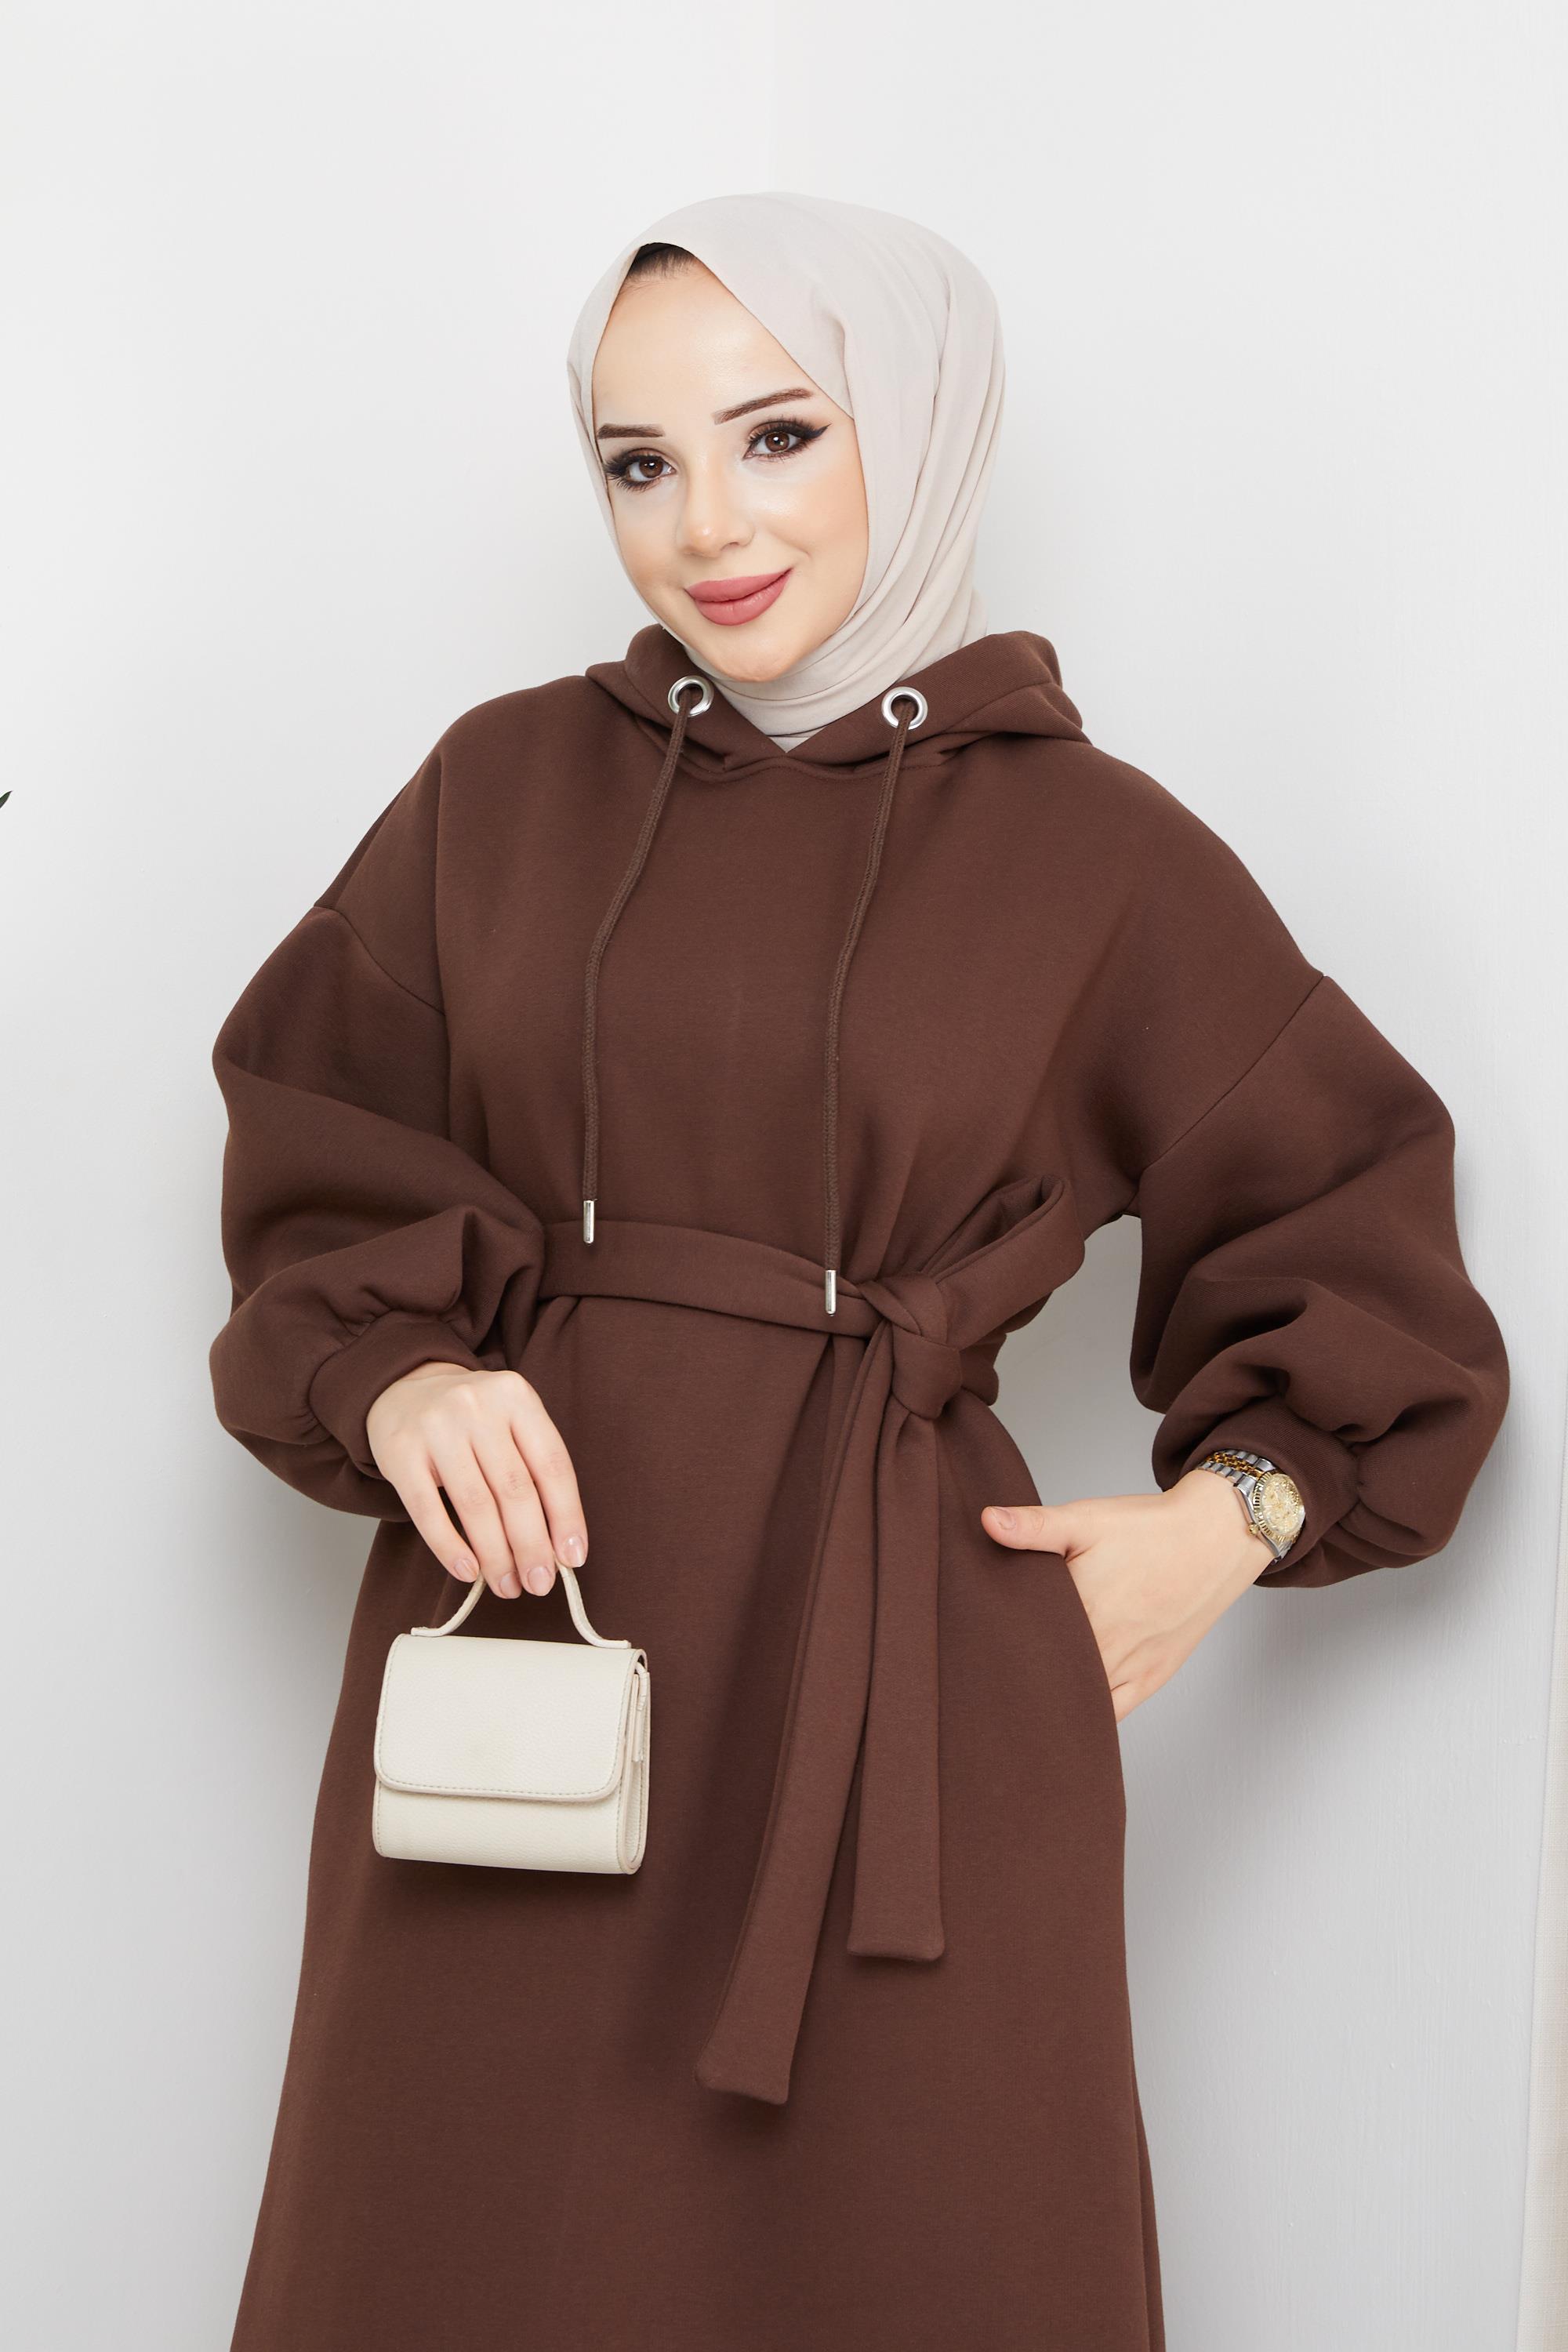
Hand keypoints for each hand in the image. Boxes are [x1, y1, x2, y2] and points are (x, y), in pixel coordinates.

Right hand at [364, 1361, 587, 1600]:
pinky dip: (450, 1547)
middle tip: (539, 1584)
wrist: (404, 1389)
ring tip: (507, 1586)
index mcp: (516, 1397)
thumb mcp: (510, 1423)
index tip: (572, 1559)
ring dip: (496, 1556)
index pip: (552, 1465)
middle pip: (515, 1490)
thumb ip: (533, 1471)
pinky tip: (467, 1572)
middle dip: (531, 1546)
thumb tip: (556, 1548)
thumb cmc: (471, 1421)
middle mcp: (478, 1407)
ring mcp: (437, 1427)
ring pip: (476, 1505)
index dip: (567, 1516)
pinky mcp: (401, 1453)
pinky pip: (429, 1511)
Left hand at [980, 1469, 1275, 1720]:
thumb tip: (986, 1520)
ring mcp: (1131, 1667)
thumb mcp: (1087, 1518)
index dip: (994, 1650)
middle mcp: (1106, 1646)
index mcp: (1083, 1608)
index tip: (969, 1654)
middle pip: (1049, 1679)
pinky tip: (1062, 1720)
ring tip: (1013, 1710)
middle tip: (979, 1688)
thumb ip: (1035, 1525)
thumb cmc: (1150, 1529)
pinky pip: (1112, 1713)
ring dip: (1049, 1705)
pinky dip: (1087, 1718)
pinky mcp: (1151, 1678)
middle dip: (1016, 1682)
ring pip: (1079, 1703)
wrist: (1214, 1540)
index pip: (1024, 1643)